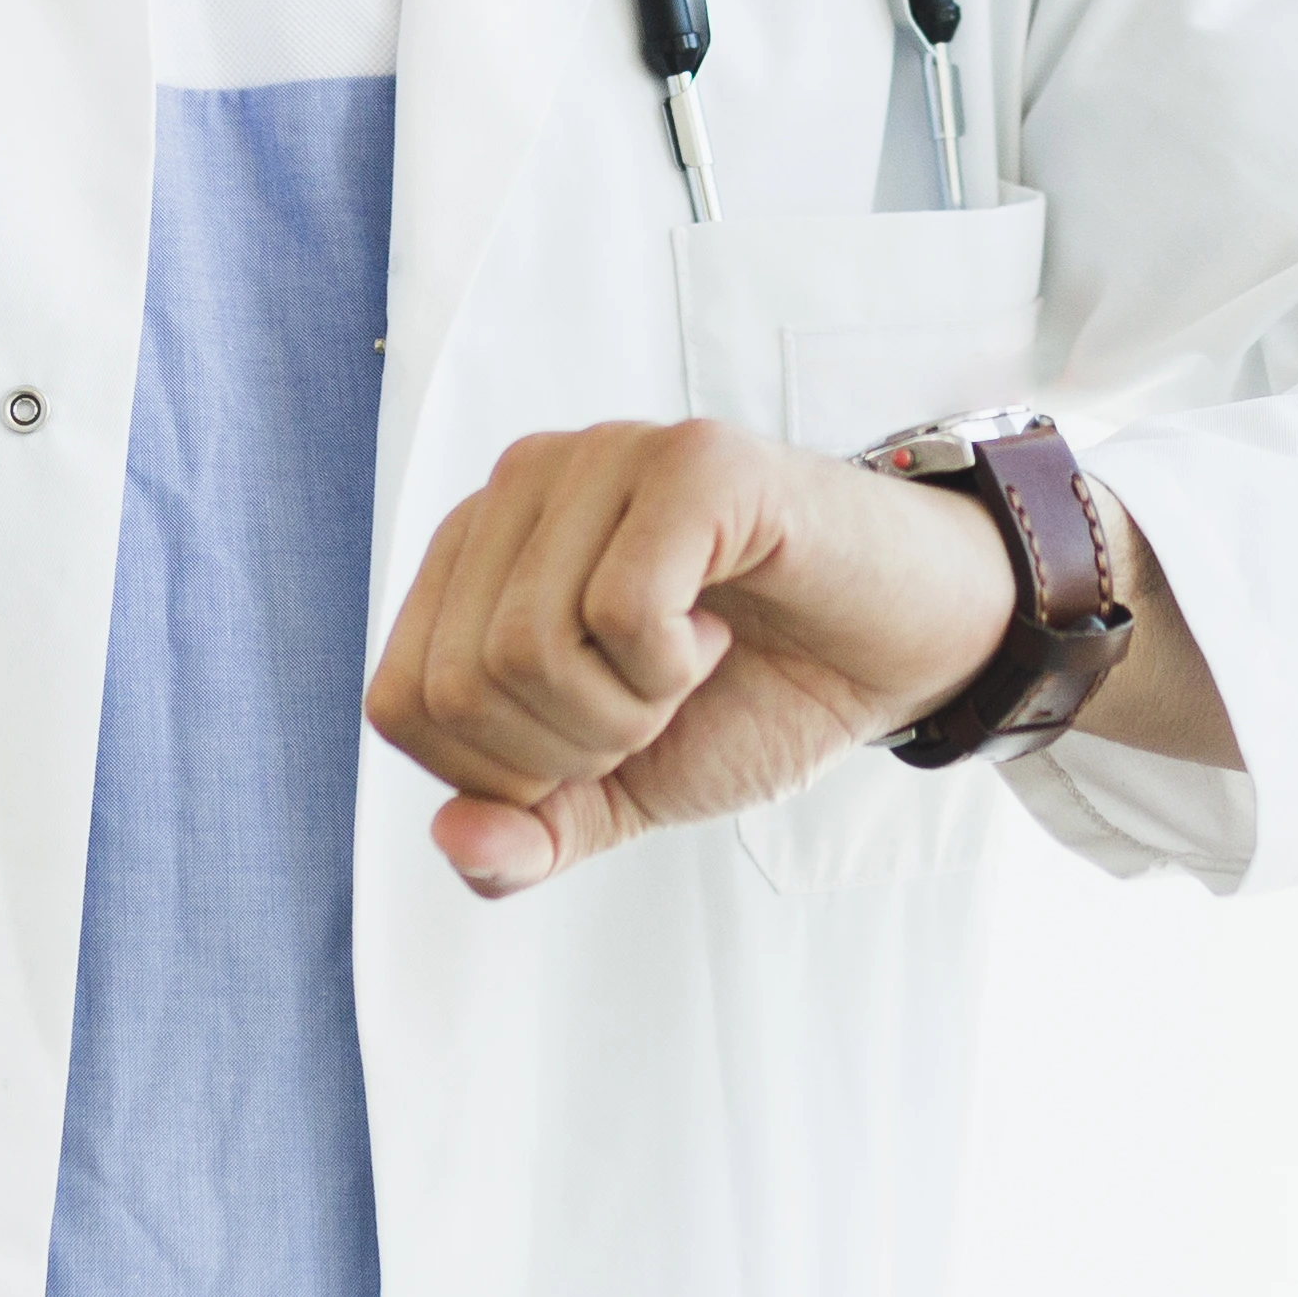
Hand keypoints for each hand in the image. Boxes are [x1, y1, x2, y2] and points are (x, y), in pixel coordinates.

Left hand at [363, 420, 1022, 896]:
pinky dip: (674, 665)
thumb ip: (527, 832)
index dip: (502, 774)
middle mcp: (521, 484)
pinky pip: (622, 607)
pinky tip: (719, 630)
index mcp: (475, 553)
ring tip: (689, 662)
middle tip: (656, 703)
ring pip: (526, 646)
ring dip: (626, 709)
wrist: (895, 650)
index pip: (402, 703)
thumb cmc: (750, 696)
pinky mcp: (691, 462)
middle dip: (569, 748)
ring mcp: (602, 456)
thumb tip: (454, 839)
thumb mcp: (618, 791)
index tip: (598, 738)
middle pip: (460, 684)